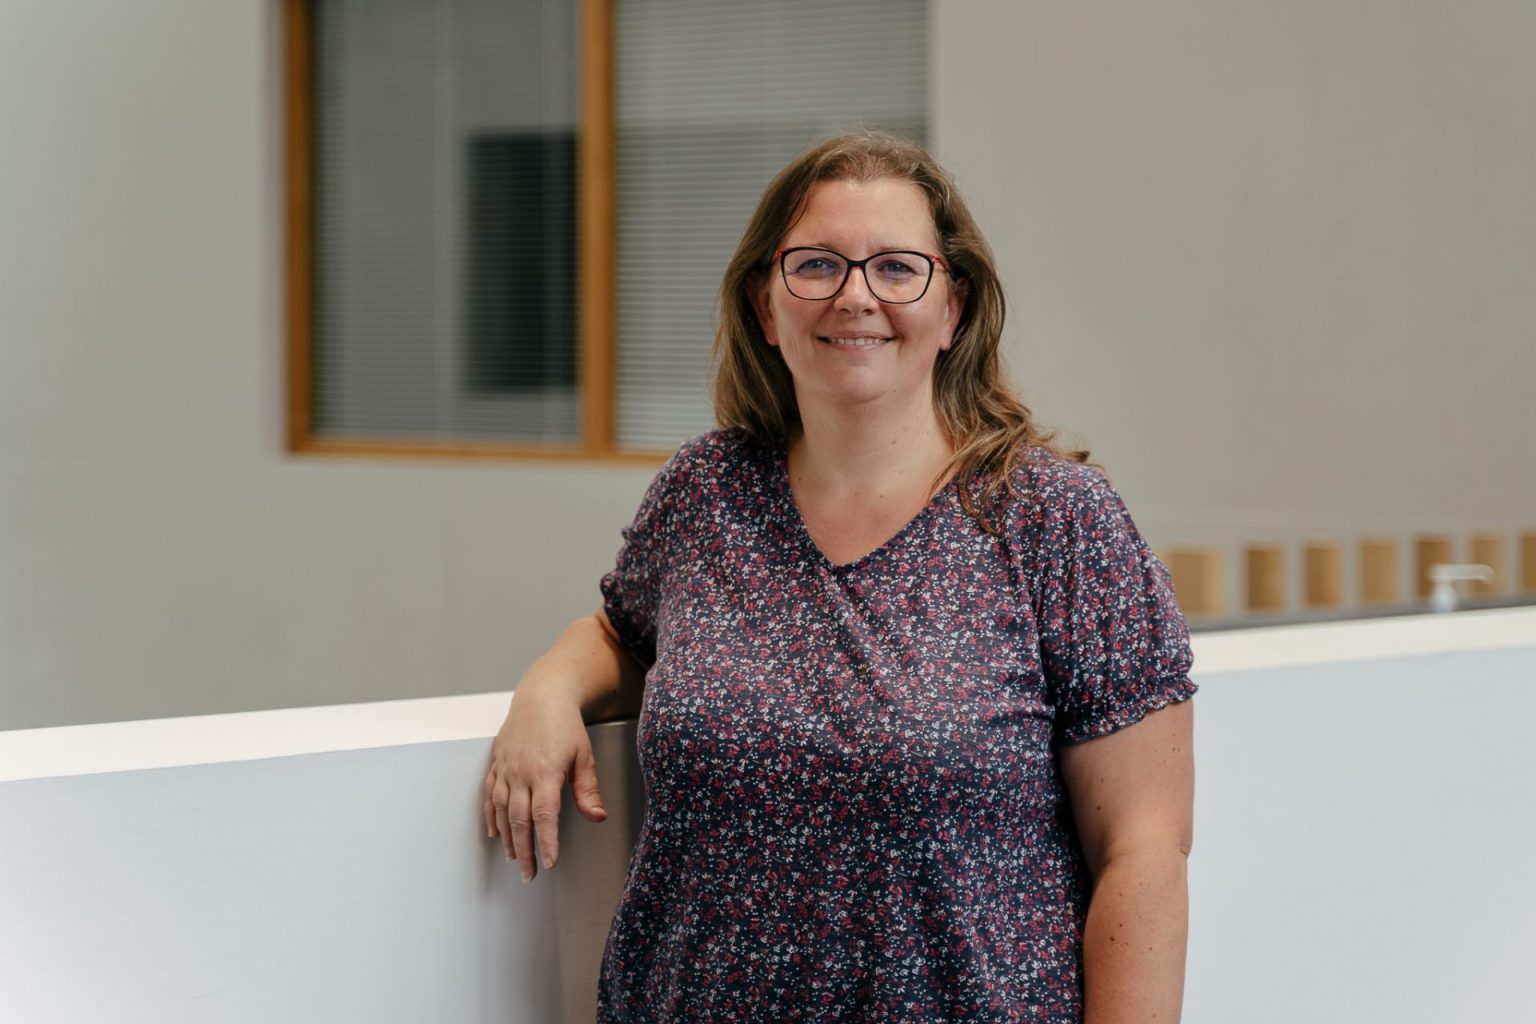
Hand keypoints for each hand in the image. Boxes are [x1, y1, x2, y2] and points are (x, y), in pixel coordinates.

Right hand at [482, 682, 607, 881]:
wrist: (541, 697)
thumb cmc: (565, 726)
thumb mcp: (584, 756)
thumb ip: (587, 790)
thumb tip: (597, 817)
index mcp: (545, 771)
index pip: (544, 815)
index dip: (546, 841)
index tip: (549, 862)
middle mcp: (521, 773)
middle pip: (520, 820)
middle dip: (525, 850)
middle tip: (530, 873)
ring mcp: (505, 769)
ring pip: (502, 811)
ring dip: (508, 838)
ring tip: (515, 858)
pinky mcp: (496, 765)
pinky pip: (490, 796)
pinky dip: (492, 817)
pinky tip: (496, 833)